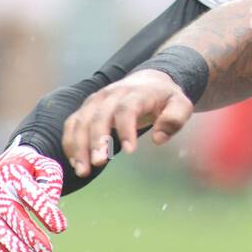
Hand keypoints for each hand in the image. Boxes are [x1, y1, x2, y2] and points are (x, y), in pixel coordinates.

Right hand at [0, 142, 67, 251]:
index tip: (61, 229)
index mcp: (14, 171)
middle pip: (11, 214)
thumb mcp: (48, 168)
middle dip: (29, 235)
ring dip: (14, 247)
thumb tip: (51, 203)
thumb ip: (52, 182)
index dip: (45, 212)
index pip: (31, 194)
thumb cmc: (34, 169)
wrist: (7, 165)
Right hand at [62, 69, 193, 176]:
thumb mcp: (180, 105)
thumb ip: (175, 119)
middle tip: (98, 163)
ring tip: (82, 170)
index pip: (126, 109)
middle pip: (99, 116)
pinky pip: (72, 125)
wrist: (149, 81)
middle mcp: (111, 94)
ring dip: (78, 146)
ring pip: (80, 121)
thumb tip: (158, 139)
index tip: (131, 151)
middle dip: (96, 141)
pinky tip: (75, 162)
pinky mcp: (86, 108)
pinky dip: (70, 143)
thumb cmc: (165, 98)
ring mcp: (95, 100)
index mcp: (136, 93)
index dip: (126, 129)